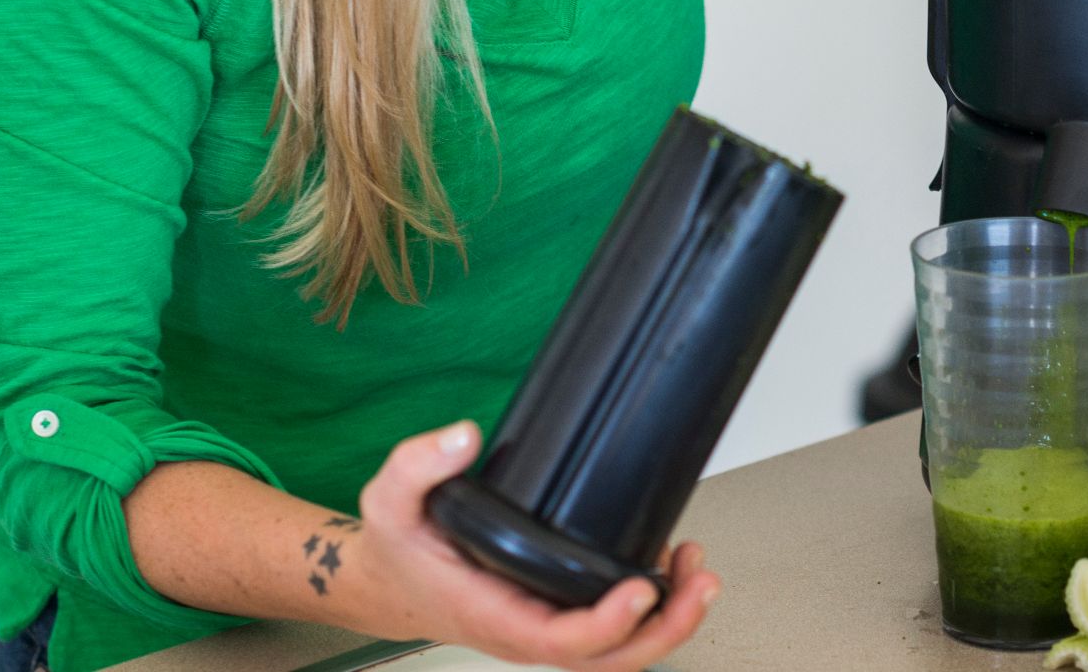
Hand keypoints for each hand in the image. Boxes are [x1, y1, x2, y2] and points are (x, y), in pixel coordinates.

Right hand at [349, 421, 720, 669]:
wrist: (391, 583)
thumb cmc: (400, 552)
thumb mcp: (389, 501)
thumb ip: (417, 465)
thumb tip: (463, 438)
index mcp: (493, 614)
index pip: (560, 642)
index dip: (608, 624)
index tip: (641, 587)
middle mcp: (529, 631)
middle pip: (609, 659)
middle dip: (665, 628)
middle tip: (698, 582)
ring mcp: (549, 627)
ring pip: (620, 650)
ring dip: (670, 618)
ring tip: (697, 569)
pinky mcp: (561, 615)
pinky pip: (615, 629)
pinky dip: (654, 607)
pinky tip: (671, 567)